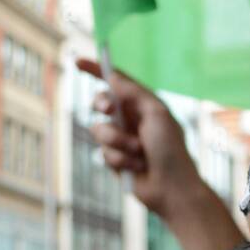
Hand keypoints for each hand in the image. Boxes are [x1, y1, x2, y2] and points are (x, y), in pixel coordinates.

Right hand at [77, 57, 199, 217]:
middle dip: (101, 105)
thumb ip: (133, 92)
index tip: (77, 62)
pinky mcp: (116, 160)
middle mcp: (131, 120)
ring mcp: (122, 140)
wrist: (173, 188)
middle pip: (100, 103)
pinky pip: (103, 153)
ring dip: (117, 140)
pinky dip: (119, 159)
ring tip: (139, 152)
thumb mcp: (157, 113)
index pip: (116, 82)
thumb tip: (112, 75)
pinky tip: (136, 168)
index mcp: (143, 105)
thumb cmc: (172, 150)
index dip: (96, 70)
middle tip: (110, 110)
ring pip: (98, 130)